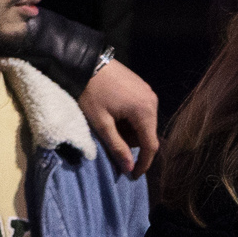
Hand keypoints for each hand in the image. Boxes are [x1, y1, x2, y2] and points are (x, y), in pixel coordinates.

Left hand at [79, 56, 160, 176]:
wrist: (85, 61)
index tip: (132, 175)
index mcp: (144, 111)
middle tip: (110, 139)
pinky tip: (114, 112)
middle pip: (148, 134)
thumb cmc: (90, 92)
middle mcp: (152, 102)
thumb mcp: (101, 123)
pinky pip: (142, 111)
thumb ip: (117, 147)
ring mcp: (148, 92)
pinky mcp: (142, 87)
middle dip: (132, 143)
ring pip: (145, 123)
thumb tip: (129, 169)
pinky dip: (130, 119)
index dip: (143, 164)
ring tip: (110, 123)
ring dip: (130, 130)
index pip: (150, 146)